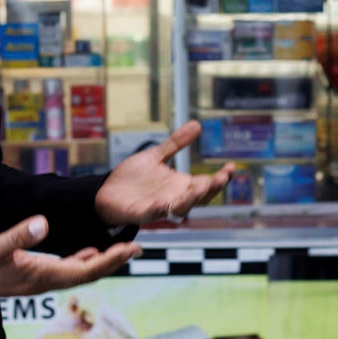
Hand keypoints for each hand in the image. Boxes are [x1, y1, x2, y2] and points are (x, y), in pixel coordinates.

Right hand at [0, 216, 140, 303]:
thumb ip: (20, 235)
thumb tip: (43, 223)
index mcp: (43, 276)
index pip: (87, 269)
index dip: (111, 259)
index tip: (132, 248)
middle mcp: (45, 282)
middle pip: (89, 273)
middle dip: (114, 260)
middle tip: (137, 246)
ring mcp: (39, 280)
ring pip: (79, 272)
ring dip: (101, 261)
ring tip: (120, 249)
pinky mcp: (31, 275)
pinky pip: (66, 270)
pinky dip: (82, 260)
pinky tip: (87, 251)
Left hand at [94, 120, 233, 227]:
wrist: (106, 191)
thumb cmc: (132, 178)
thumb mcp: (156, 156)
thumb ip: (176, 143)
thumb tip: (197, 124)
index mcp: (180, 186)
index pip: (207, 184)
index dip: (221, 178)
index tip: (231, 166)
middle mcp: (174, 198)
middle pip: (199, 197)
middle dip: (212, 189)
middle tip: (222, 178)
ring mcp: (158, 207)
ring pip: (180, 208)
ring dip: (190, 199)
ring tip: (200, 187)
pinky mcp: (141, 213)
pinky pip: (152, 214)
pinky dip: (158, 209)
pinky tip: (162, 203)